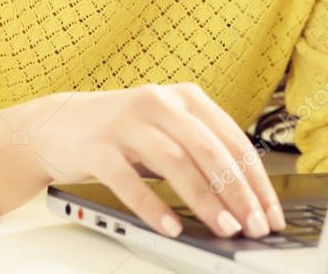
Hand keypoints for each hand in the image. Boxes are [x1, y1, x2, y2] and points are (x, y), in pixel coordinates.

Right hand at [36, 84, 285, 239]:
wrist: (58, 124)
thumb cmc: (123, 134)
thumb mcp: (168, 133)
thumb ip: (200, 155)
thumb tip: (241, 201)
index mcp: (186, 98)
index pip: (232, 139)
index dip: (255, 179)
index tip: (269, 213)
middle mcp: (160, 102)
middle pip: (209, 148)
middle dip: (237, 191)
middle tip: (254, 226)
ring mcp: (128, 122)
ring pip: (175, 161)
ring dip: (204, 199)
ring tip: (223, 229)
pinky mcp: (99, 146)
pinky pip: (129, 180)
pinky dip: (153, 206)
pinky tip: (170, 227)